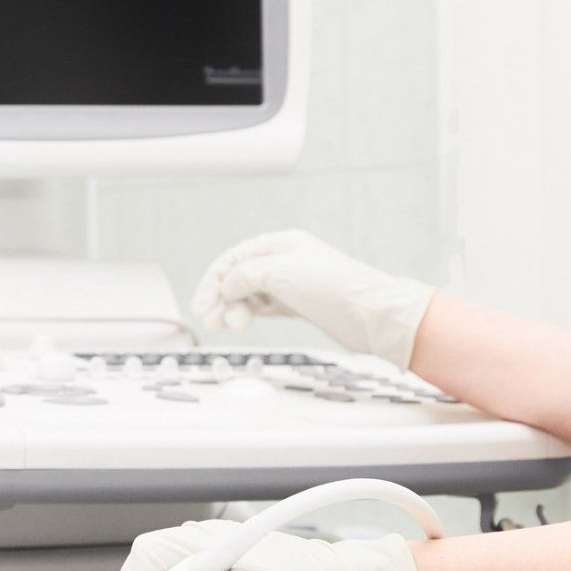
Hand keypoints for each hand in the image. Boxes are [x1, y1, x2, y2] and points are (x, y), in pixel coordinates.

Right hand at [191, 230, 436, 367]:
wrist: (370, 314)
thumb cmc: (332, 287)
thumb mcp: (279, 273)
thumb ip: (245, 276)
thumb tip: (226, 287)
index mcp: (280, 244)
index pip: (234, 259)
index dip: (212, 281)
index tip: (200, 305)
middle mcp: (285, 261)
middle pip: (240, 277)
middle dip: (222, 298)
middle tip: (213, 322)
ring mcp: (293, 284)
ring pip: (252, 294)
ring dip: (236, 309)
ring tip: (231, 326)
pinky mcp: (300, 305)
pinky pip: (266, 306)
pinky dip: (252, 314)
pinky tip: (243, 322)